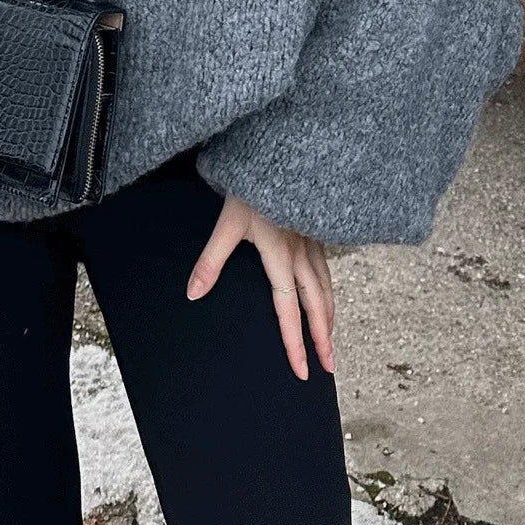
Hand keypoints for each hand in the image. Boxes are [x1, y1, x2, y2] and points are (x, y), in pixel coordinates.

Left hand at [186, 193, 335, 380]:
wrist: (276, 155)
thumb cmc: (250, 188)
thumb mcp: (226, 223)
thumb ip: (210, 260)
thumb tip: (193, 294)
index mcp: (280, 256)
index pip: (288, 310)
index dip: (295, 343)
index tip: (302, 370)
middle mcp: (300, 254)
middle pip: (316, 305)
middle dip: (323, 338)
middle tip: (328, 367)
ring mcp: (311, 242)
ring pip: (326, 288)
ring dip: (329, 317)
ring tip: (330, 341)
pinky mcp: (314, 232)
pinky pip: (327, 270)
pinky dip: (330, 291)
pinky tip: (328, 296)